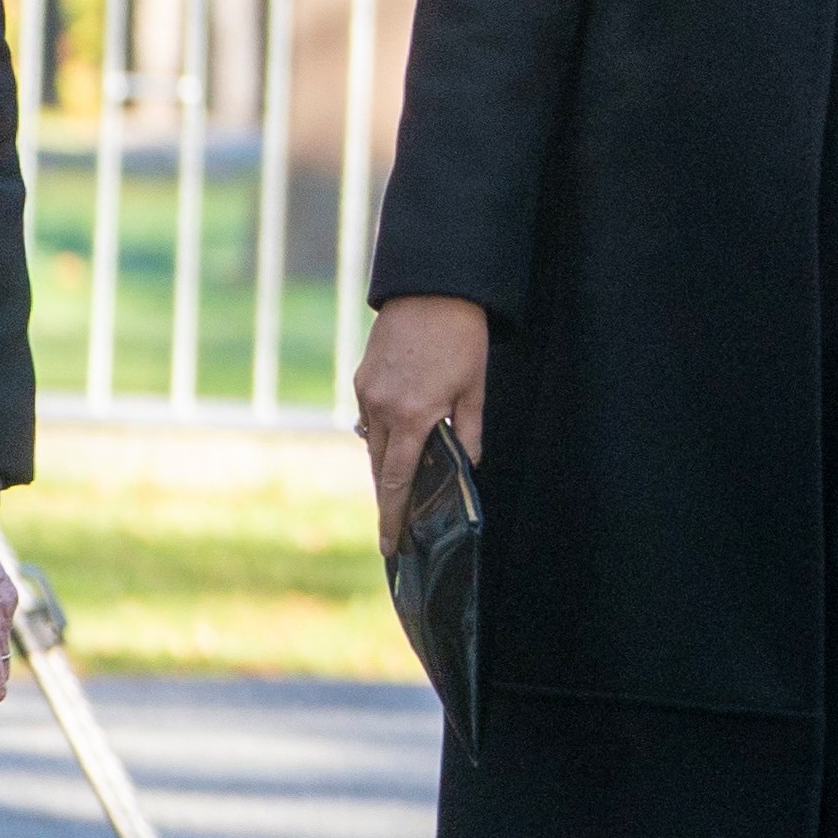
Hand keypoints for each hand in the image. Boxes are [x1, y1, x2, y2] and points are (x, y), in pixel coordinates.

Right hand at [352, 295, 491, 550]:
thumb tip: (467, 465)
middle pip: (379, 468)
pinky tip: (398, 440)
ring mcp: (367, 393)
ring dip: (385, 466)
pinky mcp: (361, 378)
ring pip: (371, 444)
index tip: (389, 546)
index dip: (393, 516)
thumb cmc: (460, 339)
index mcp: (412, 417)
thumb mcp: (475, 389)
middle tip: (397, 529)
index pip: (397, 481)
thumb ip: (468, 431)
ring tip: (400, 488)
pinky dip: (382, 435)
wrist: (431, 291)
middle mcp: (381, 409)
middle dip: (388, 499)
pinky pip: (368, 419)